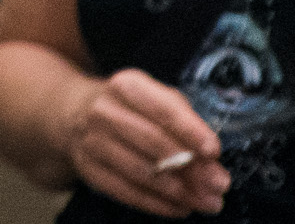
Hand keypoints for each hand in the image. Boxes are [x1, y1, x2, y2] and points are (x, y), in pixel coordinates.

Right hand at [64, 69, 229, 216]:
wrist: (75, 113)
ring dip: (178, 191)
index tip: (213, 151)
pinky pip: (125, 191)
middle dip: (190, 167)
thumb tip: (209, 159)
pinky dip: (157, 204)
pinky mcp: (88, 168)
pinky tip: (179, 208)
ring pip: (140, 171)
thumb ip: (184, 122)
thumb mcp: (156, 98)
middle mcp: (104, 110)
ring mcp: (92, 141)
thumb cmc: (130, 108)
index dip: (190, 131)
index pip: (162, 108)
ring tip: (206, 201)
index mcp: (126, 85)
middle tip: (219, 184)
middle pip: (151, 141)